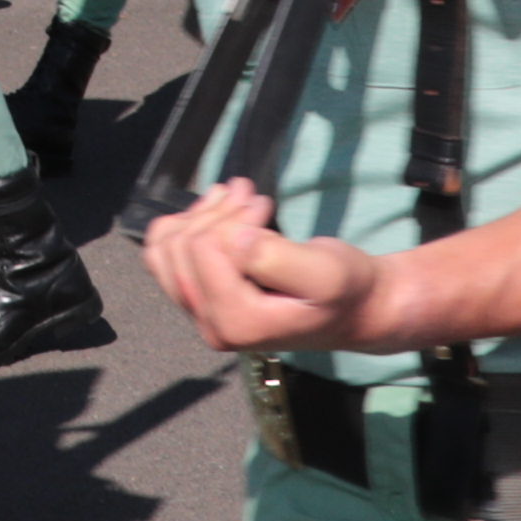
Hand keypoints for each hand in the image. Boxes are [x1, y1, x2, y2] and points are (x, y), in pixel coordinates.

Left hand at [137, 178, 388, 352]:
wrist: (354, 308)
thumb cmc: (345, 289)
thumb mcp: (325, 272)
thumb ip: (276, 258)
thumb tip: (235, 240)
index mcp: (238, 323)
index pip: (205, 248)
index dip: (234, 217)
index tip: (266, 207)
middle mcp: (213, 326)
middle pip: (181, 245)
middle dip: (217, 210)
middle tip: (252, 194)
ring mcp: (203, 315)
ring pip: (166, 247)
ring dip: (199, 212)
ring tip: (235, 197)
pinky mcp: (200, 301)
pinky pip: (166, 255)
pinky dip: (187, 223)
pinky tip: (220, 211)